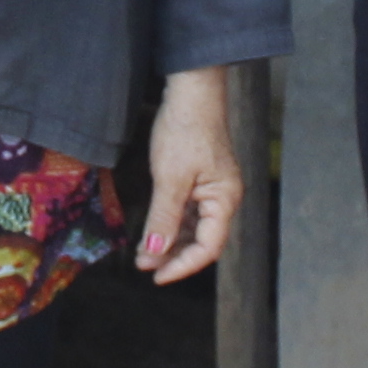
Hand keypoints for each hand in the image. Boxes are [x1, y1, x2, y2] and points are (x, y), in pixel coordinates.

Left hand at [137, 67, 243, 282]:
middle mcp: (224, 198)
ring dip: (170, 242)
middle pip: (202, 240)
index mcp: (224, 200)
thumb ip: (163, 218)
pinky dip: (171, 224)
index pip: (208, 247)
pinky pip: (189, 211)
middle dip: (173, 256)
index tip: (156, 276)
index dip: (183, 266)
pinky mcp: (202, 179)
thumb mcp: (169, 178)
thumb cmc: (185, 130)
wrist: (191, 91)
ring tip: (143, 253)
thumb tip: (154, 252)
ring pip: (194, 227)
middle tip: (143, 265)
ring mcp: (213, 188)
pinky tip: (153, 231)